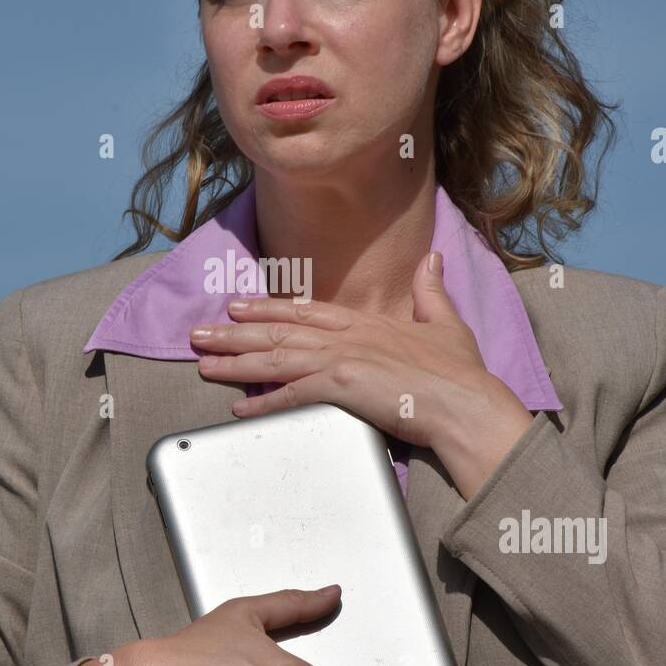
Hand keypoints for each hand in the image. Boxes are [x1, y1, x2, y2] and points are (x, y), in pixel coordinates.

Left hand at [190, 250, 536, 500]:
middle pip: (278, 331)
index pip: (304, 311)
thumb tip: (433, 259)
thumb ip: (432, 290)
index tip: (237, 307)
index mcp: (365, 321)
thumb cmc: (459, 371)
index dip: (267, 308)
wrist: (466, 402)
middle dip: (233, 333)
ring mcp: (341, 358)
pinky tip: (239, 407)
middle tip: (198, 334)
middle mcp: (346, 335)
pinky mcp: (341, 386)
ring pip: (275, 357)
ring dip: (235, 362)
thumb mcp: (444, 321)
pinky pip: (291, 394)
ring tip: (203, 364)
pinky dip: (263, 401)